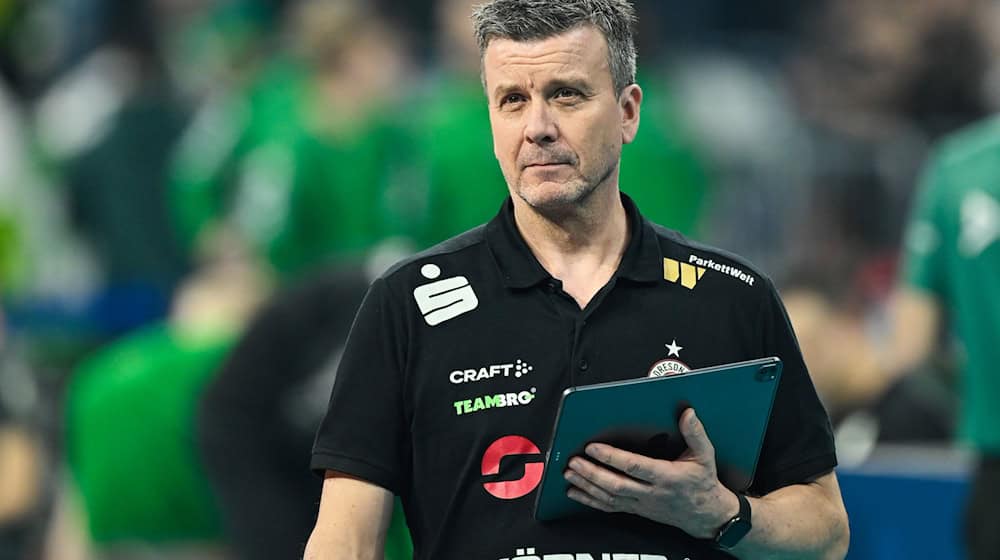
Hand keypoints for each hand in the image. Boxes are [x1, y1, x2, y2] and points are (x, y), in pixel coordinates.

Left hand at [563, 408, 739, 538]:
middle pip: (616, 484)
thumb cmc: (703, 483)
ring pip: (609, 497)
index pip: (635, 466)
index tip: (593, 447)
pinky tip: (576, 492)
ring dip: (587, 485)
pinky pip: (610, 507)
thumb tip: (687, 413)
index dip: (612, 457)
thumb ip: (696, 433)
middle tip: (574, 461)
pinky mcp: (636, 510)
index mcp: (667, 477)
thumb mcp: (705, 456)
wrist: (707, 516)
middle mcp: (651, 492)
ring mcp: (642, 504)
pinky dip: (590, 500)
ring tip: (570, 473)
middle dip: (592, 473)